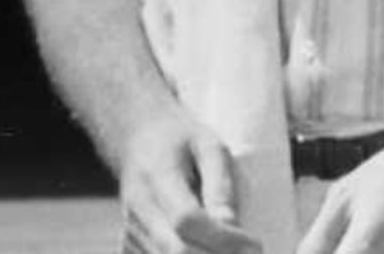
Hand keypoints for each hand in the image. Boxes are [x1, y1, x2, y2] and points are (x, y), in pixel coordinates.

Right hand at [114, 116, 260, 253]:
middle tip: (247, 252)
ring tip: (230, 249)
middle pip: (177, 251)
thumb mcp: (209, 146)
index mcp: (157, 175)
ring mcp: (130, 229)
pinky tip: (207, 249)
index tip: (254, 243)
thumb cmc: (181, 141)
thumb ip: (220, 184)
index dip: (223, 239)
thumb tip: (230, 224)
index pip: (186, 219)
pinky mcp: (129, 245)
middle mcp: (138, 207)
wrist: (138, 142)